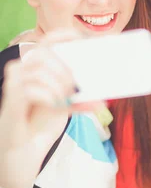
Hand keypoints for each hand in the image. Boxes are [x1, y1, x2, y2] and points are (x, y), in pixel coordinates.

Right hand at [0, 30, 97, 187]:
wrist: (23, 152)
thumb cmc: (41, 123)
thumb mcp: (66, 106)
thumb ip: (80, 97)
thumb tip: (103, 96)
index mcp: (34, 67)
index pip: (46, 41)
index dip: (63, 35)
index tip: (82, 38)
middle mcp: (20, 71)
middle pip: (43, 54)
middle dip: (65, 68)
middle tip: (76, 86)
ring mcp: (13, 85)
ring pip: (38, 70)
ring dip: (58, 83)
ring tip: (65, 99)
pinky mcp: (10, 101)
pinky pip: (29, 89)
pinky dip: (48, 96)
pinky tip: (55, 104)